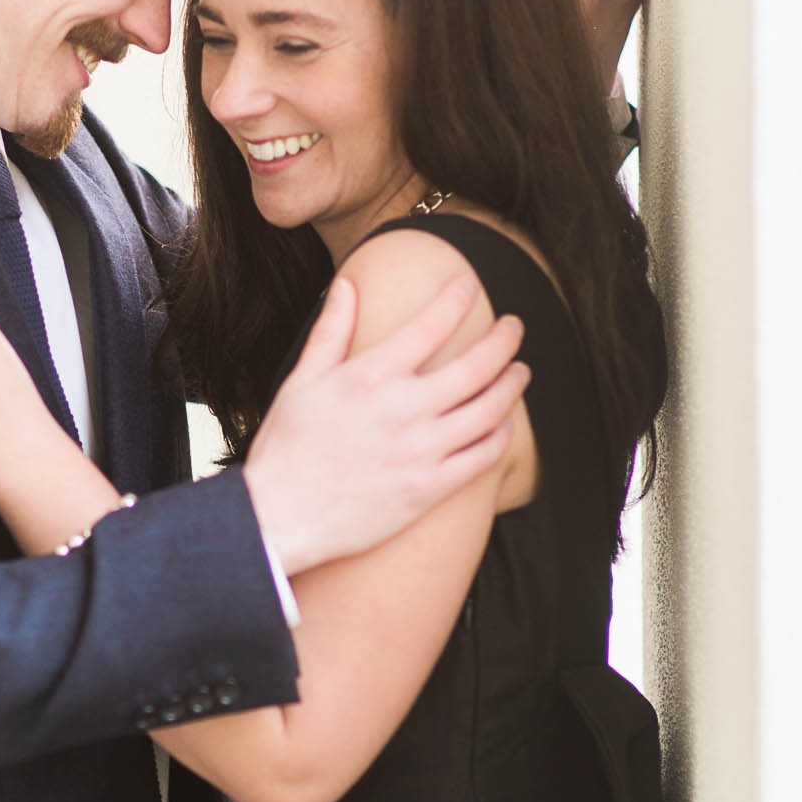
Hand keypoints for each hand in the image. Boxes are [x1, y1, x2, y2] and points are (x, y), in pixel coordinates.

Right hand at [242, 275, 529, 575]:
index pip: (430, 326)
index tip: (468, 284)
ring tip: (520, 372)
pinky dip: (500, 437)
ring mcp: (419, 452)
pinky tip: (502, 425)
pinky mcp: (428, 489)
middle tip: (514, 327)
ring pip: (488, 411)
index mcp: (369, 377)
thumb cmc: (287, 447)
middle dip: (505, 340)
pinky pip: (482, 459)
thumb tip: (348, 284)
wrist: (281, 517)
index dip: (456, 298)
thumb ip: (331, 330)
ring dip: (512, 386)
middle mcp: (401, 410)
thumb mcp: (302, 380)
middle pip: (475, 366)